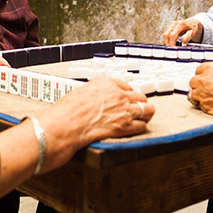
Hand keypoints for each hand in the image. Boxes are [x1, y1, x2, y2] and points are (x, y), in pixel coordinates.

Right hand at [36, 77, 153, 171]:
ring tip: (143, 118)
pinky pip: (142, 125)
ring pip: (147, 110)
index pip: (126, 86)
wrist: (65, 126)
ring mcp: (123, 110)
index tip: (128, 97)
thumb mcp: (80, 92)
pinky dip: (140, 127)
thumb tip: (96, 100)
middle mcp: (118, 95)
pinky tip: (136, 128)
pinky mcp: (124, 126)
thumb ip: (94, 94)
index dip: (128, 93)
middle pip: (140, 97)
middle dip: (139, 103)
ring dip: (145, 114)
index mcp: (106, 83)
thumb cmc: (67, 112)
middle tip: (137, 108)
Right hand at [161, 18, 202, 45]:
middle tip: (171, 49)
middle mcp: (174, 23)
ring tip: (171, 47)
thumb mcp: (192, 32)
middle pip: (166, 35)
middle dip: (167, 43)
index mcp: (180, 25)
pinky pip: (164, 34)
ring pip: (164, 35)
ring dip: (166, 42)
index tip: (174, 49)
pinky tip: (170, 43)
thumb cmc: (192, 28)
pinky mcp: (168, 27)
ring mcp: (170, 25)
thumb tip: (183, 41)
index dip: (172, 43)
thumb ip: (188, 36)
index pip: (173, 35)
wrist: (191, 23)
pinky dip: (166, 40)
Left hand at [189, 62, 212, 120]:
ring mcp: (203, 94)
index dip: (204, 75)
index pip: (198, 70)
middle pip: (193, 82)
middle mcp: (204, 80)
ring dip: (201, 95)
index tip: (206, 78)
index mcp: (211, 69)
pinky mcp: (205, 107)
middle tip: (208, 88)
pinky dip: (206, 105)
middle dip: (200, 85)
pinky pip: (200, 104)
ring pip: (194, 94)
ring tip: (212, 97)